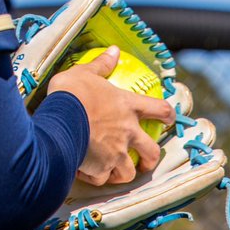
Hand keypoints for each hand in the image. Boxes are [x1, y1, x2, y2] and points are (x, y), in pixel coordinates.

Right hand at [47, 45, 174, 186]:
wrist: (60, 118)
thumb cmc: (72, 92)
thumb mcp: (85, 72)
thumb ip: (102, 64)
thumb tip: (115, 50)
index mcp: (127, 107)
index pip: (159, 109)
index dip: (167, 114)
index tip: (168, 118)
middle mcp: (127, 132)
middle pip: (152, 152)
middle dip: (151, 159)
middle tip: (144, 161)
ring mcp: (116, 153)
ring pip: (129, 173)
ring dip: (122, 173)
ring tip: (111, 171)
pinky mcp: (101, 169)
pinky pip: (101, 179)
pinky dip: (94, 177)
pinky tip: (84, 172)